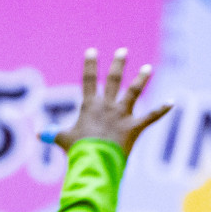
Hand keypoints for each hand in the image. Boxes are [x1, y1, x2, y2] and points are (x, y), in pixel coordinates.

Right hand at [55, 48, 171, 156]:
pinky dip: (161, 110)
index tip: (92, 51)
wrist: (93, 161)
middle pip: (113, 80)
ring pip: (134, 92)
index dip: (90, 65)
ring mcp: (122, 115)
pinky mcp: (134, 128)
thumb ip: (52, 134)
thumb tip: (38, 133)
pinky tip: (172, 102)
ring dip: (142, 79)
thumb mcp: (63, 140)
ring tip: (149, 68)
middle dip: (118, 65)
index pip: (88, 80)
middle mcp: (107, 106)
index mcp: (89, 106)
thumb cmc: (77, 150)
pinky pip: (150, 117)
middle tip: (123, 51)